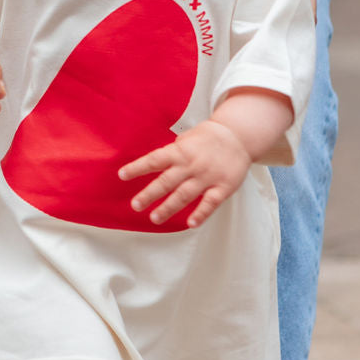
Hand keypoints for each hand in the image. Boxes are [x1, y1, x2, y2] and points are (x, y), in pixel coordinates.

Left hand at [117, 119, 251, 228]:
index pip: (154, 160)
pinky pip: (210, 203)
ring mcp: (207, 176)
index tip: (122, 175)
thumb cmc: (207, 138)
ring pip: (185, 195)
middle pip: (166, 181)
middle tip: (135, 205)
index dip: (137, 167)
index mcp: (180, 151)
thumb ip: (171, 154)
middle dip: (149, 194)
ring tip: (155, 218)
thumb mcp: (186, 139)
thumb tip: (152, 165)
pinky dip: (201, 213)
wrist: (238, 136)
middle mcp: (191, 165)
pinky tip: (190, 223)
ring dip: (169, 207)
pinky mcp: (223, 186)